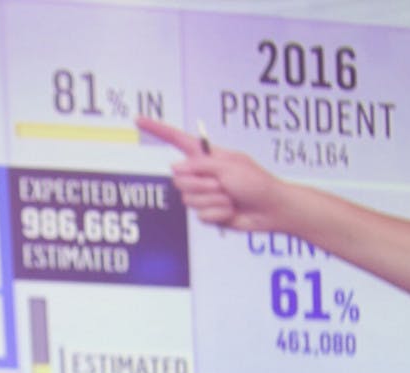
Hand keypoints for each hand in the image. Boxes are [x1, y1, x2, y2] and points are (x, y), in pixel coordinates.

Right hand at [136, 116, 285, 231]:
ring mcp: (204, 194)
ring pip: (189, 199)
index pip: (176, 140)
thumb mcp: (229, 167)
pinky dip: (218, 213)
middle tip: (223, 186)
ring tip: (231, 198)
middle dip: (201, 185)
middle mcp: (202, 173)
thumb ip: (199, 166)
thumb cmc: (256, 183)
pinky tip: (231, 211)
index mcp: (207, 156)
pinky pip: (200, 215)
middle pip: (179, 179)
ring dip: (213, 200)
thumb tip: (174, 167)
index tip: (138, 120)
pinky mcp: (207, 212)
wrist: (270, 210)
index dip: (157, 130)